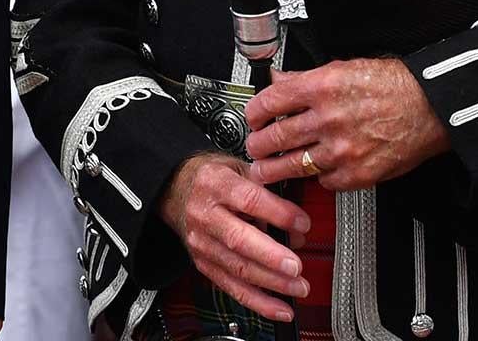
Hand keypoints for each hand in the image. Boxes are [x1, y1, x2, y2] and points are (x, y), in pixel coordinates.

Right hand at [156, 152, 310, 322]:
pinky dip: (258, 302)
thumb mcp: (237, 168)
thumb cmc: (212, 179)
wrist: (174, 190)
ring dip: (271, 282)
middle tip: (297, 266)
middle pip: (239, 239)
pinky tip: (281, 308)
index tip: (303, 224)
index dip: (278, 214)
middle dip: (271, 257)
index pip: (249, 200)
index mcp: (215, 184)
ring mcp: (201, 242)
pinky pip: (231, 287)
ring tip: (298, 287)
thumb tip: (297, 228)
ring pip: (237, 268)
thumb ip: (267, 192)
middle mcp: (205, 214)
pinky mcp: (203, 264)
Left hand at [244, 59, 450, 193]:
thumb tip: (279, 81)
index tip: (252, 118)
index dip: (254, 113)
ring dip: (273, 170)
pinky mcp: (358, 174)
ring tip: (265, 171)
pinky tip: (315, 171)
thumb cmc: (393, 86)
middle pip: (276, 138)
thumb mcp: (344, 68)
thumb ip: (306, 78)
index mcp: (322, 87)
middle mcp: (329, 119)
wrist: (430, 108)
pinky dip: (317, 178)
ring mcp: (342, 150)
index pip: (270, 102)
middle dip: (257, 146)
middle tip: (254, 148)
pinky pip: (325, 182)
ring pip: (294, 165)